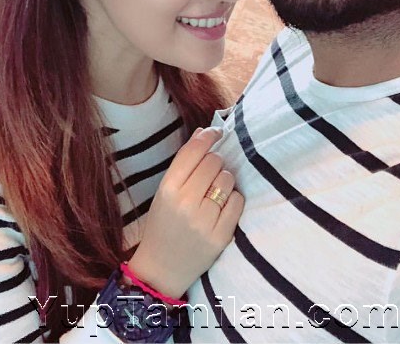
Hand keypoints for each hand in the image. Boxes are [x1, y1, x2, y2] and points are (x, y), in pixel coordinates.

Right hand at [127, 127, 243, 298]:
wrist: (161, 269)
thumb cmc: (163, 224)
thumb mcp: (165, 191)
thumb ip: (184, 163)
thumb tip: (204, 132)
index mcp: (168, 189)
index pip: (193, 151)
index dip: (208, 135)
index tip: (217, 131)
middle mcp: (186, 203)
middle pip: (214, 162)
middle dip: (215, 162)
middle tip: (210, 174)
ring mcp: (204, 220)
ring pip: (228, 179)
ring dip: (224, 181)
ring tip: (213, 194)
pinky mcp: (220, 235)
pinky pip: (237, 201)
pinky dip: (233, 200)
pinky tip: (221, 208)